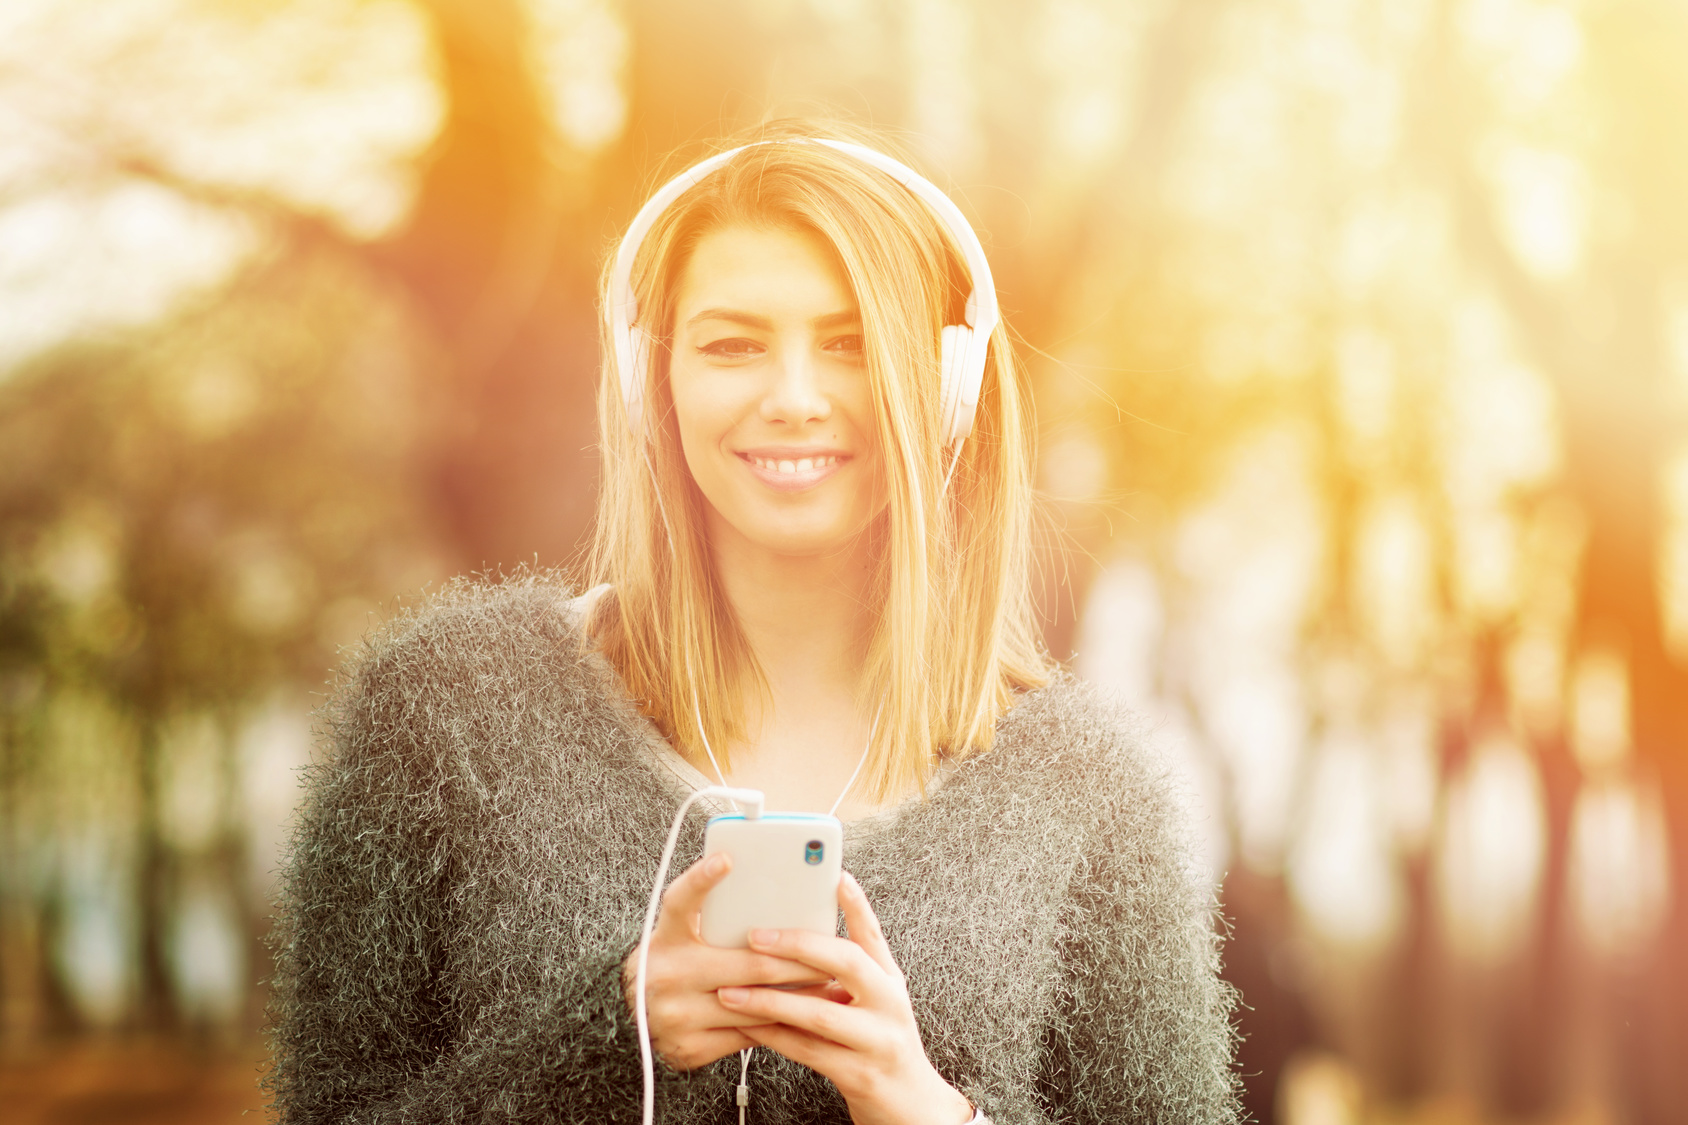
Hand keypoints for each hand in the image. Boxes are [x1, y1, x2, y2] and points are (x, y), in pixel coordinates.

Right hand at [625, 852, 825, 1070]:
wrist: (642, 1023)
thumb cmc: (676, 967)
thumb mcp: (683, 937)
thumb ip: (713, 917)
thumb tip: (766, 887)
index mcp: (665, 938)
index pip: (680, 902)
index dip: (702, 879)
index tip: (727, 859)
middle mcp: (666, 974)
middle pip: (749, 964)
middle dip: (797, 961)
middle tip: (830, 955)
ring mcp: (676, 1015)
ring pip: (755, 1004)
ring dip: (797, 996)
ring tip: (828, 985)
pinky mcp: (690, 1047)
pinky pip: (748, 1034)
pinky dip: (779, 1024)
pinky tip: (802, 1015)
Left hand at [716, 871, 974, 1124]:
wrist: (912, 1107)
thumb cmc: (882, 1044)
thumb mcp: (877, 1001)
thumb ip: (853, 968)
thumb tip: (811, 929)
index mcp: (890, 981)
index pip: (873, 934)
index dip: (855, 904)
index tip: (835, 876)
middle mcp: (889, 1005)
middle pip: (848, 963)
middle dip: (799, 945)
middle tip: (756, 936)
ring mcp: (877, 1040)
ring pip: (820, 1012)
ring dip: (771, 999)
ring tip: (732, 990)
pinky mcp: (859, 1074)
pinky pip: (809, 1051)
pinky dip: (775, 1036)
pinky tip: (748, 1025)